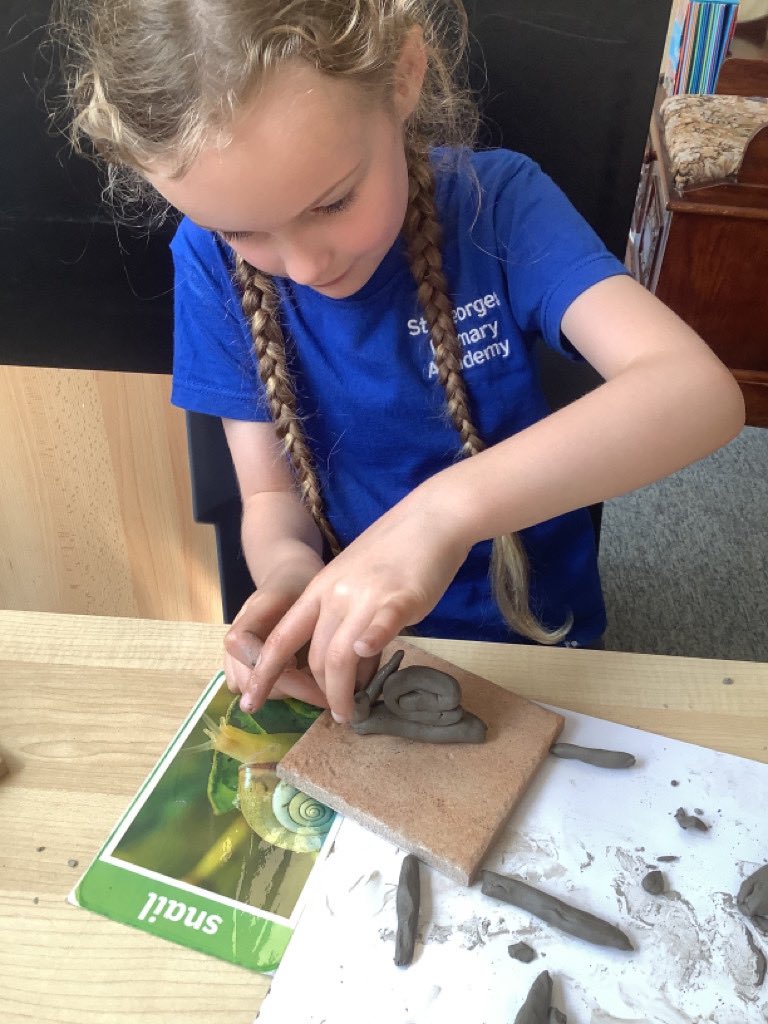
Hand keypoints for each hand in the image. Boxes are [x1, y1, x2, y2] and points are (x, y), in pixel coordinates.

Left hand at [242, 486, 470, 721]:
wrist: (430, 518)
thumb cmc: (394, 551)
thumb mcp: (353, 579)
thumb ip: (343, 612)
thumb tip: (347, 652)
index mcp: (319, 591)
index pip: (281, 638)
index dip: (264, 672)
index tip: (250, 702)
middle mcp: (336, 595)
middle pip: (315, 655)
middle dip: (321, 693)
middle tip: (336, 713)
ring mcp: (366, 596)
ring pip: (342, 654)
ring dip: (342, 690)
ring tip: (349, 713)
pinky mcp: (400, 597)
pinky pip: (381, 624)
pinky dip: (372, 642)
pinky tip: (368, 655)